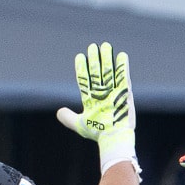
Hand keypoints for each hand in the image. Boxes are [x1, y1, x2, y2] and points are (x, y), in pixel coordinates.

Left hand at [57, 42, 137, 174]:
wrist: (113, 137)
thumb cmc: (98, 133)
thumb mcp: (79, 125)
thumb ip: (68, 118)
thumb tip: (59, 112)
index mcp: (91, 99)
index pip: (85, 80)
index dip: (82, 69)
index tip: (80, 57)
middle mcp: (102, 93)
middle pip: (98, 73)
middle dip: (95, 60)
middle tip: (93, 47)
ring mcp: (114, 92)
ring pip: (109, 72)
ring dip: (107, 59)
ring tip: (105, 46)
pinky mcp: (125, 94)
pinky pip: (124, 78)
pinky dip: (123, 67)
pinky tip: (122, 56)